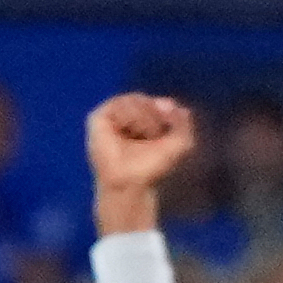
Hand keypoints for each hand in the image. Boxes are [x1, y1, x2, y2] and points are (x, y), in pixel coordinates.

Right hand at [86, 94, 195, 221]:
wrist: (132, 183)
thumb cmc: (152, 169)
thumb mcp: (179, 145)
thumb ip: (184, 125)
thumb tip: (181, 109)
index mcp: (141, 124)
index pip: (155, 103)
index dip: (166, 108)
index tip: (171, 116)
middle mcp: (124, 120)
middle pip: (144, 99)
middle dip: (155, 114)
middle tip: (156, 132)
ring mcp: (110, 118)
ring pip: (133, 100)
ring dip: (145, 117)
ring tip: (145, 134)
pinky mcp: (97, 119)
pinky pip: (118, 103)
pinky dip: (131, 116)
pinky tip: (132, 130)